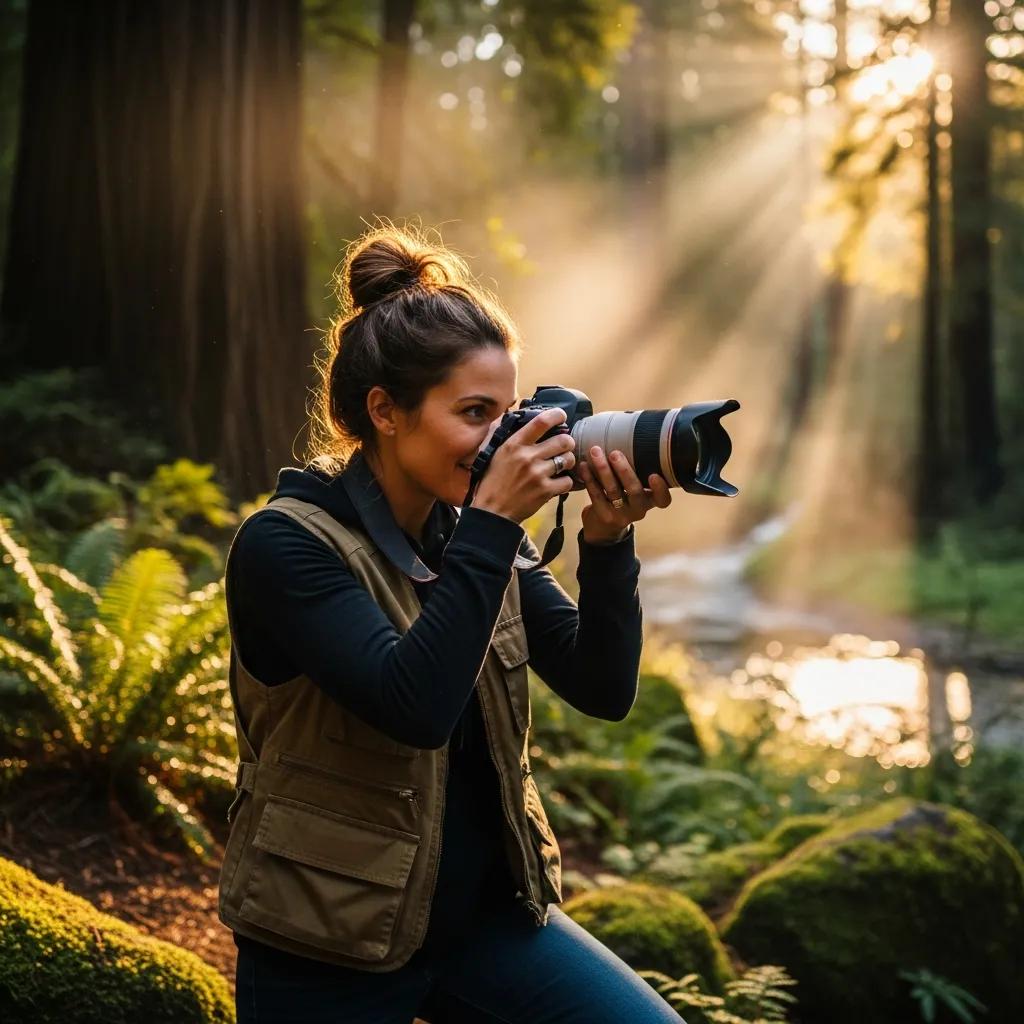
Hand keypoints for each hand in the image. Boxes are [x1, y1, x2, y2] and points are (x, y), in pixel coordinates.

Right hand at [470, 408, 576, 524]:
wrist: (492, 511)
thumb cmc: (492, 482)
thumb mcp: (493, 453)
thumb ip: (503, 433)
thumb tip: (512, 414)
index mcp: (514, 445)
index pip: (541, 422)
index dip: (556, 415)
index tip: (561, 416)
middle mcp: (527, 457)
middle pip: (563, 440)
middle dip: (568, 442)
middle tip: (564, 446)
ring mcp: (538, 474)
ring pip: (568, 459)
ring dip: (568, 461)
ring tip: (562, 465)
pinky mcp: (545, 491)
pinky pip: (568, 481)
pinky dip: (565, 482)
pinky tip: (557, 482)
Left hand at [578, 446, 671, 544]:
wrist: (604, 528)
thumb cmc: (623, 499)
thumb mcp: (636, 490)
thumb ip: (638, 472)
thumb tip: (633, 434)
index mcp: (650, 500)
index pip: (663, 500)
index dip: (660, 489)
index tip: (654, 475)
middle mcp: (638, 509)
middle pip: (634, 490)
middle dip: (624, 471)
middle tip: (614, 453)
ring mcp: (620, 514)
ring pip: (613, 490)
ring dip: (603, 469)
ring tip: (595, 452)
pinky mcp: (603, 515)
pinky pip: (596, 494)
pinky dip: (589, 478)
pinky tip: (584, 465)